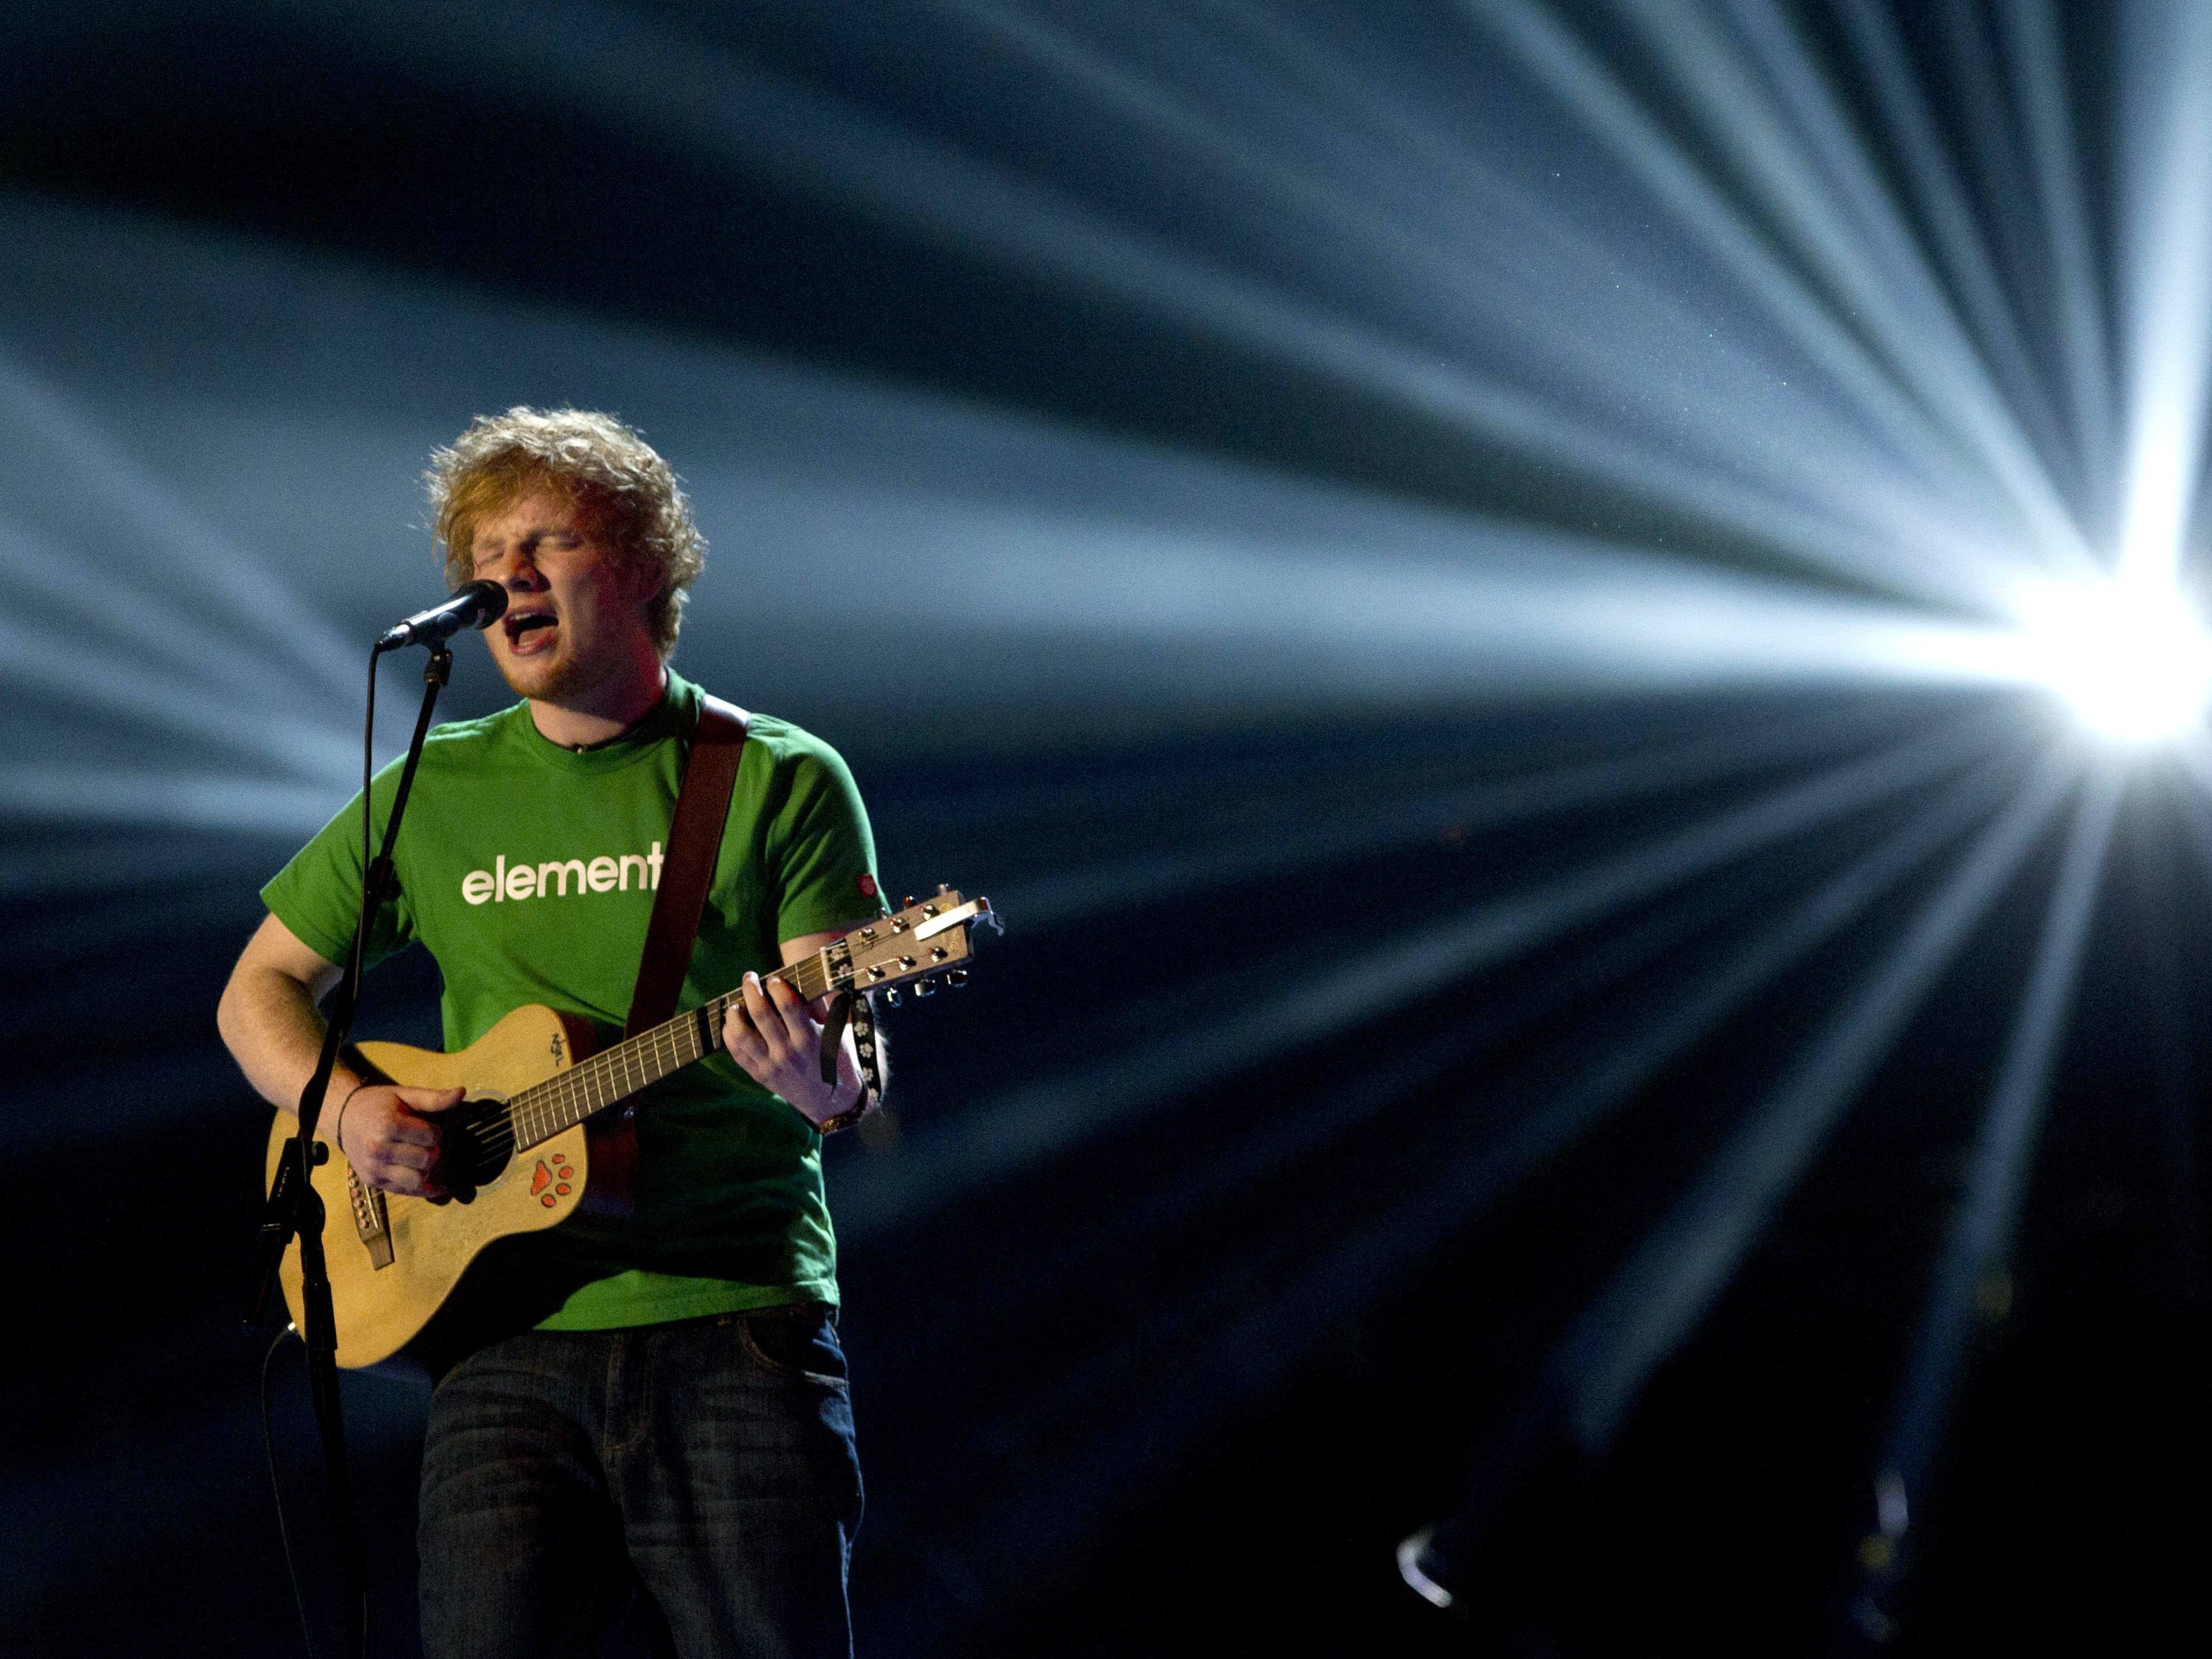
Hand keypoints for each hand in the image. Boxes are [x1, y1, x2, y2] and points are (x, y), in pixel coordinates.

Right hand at [334, 1082, 464, 1197]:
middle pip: (426, 1159)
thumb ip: (434, 1098)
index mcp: (388, 1126)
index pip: (431, 1137)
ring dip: (427, 1170)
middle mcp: (378, 1149)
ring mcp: (374, 1168)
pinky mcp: (374, 1181)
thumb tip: (461, 1092)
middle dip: (433, 1150)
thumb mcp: (405, 1095)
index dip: (436, 1132)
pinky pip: (407, 1192)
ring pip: (417, 1180)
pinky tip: (438, 1185)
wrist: (345, 1118)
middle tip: (426, 1143)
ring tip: (422, 1157)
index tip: (428, 1128)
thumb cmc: (379, 1105)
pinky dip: (425, 1190)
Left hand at [721, 971, 853, 1127]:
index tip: (774, 980)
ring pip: (743, 1035)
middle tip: (749, 978)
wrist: (831, 1101)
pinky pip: (738, 1053)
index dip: (778, 987)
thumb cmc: (836, 1060)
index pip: (789, 1006)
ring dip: (735, 1014)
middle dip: (751, 990)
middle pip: (761, 1014)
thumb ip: (820, 1007)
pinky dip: (730, 1036)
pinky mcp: (760, 1075)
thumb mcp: (836, 1033)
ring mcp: (772, 1065)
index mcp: (810, 1039)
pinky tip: (732, 1024)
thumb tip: (804, 981)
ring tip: (737, 1004)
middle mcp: (788, 1052)